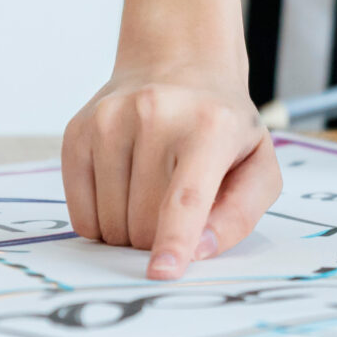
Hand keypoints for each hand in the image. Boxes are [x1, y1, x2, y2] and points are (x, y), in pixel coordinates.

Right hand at [63, 61, 280, 280]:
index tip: (161, 273)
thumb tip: (198, 251)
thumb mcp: (258, 164)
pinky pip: (80, 213)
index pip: (185, 196)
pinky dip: (101, 221)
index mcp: (209, 126)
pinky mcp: (78, 132)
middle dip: (158, 239)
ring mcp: (109, 120)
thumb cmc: (222, 126)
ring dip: (130, 230)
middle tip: (175, 210)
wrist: (178, 63)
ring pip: (109, 223)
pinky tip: (122, 191)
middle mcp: (154, 115)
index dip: (174, 240)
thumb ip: (240, 213)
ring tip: (151, 192)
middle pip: (143, 223)